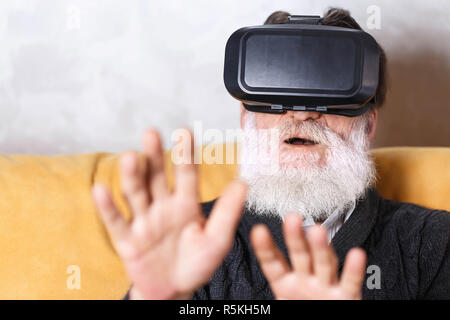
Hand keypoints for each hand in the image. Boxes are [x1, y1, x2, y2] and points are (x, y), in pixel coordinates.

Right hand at [92, 129, 246, 298]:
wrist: (175, 290)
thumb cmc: (197, 263)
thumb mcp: (217, 239)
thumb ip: (227, 212)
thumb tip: (243, 183)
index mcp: (185, 204)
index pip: (186, 175)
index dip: (185, 155)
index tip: (183, 132)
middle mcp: (162, 207)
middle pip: (156, 178)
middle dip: (153, 157)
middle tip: (151, 134)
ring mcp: (143, 221)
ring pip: (136, 195)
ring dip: (132, 177)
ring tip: (130, 158)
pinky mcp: (127, 240)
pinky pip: (116, 222)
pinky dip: (107, 207)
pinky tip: (101, 189)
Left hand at [250, 213, 366, 299]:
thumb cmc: (302, 307)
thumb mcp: (282, 297)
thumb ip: (271, 277)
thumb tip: (251, 266)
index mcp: (285, 284)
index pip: (273, 263)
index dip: (266, 248)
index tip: (258, 231)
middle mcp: (306, 281)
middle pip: (300, 255)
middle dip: (295, 237)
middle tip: (291, 218)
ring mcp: (326, 287)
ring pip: (323, 264)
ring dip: (321, 247)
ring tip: (317, 230)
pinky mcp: (346, 297)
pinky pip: (350, 282)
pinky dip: (353, 270)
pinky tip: (356, 255)